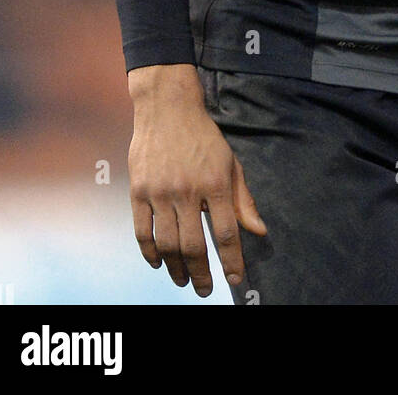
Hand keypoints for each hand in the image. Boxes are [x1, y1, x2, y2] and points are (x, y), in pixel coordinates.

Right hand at [128, 64, 265, 296]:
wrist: (168, 108)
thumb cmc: (204, 138)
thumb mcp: (231, 163)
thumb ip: (243, 200)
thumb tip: (259, 231)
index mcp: (215, 183)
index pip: (226, 233)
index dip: (231, 261)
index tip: (235, 280)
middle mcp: (188, 191)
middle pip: (194, 246)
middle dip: (202, 274)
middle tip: (205, 290)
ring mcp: (160, 192)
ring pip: (168, 244)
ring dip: (176, 269)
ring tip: (183, 281)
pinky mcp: (138, 191)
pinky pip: (143, 231)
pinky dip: (150, 252)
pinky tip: (159, 263)